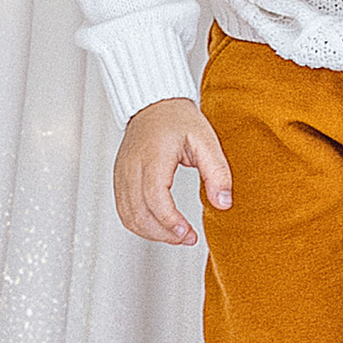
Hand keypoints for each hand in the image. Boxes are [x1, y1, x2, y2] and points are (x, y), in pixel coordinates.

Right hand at [113, 97, 232, 246]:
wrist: (154, 104)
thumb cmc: (179, 119)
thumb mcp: (206, 140)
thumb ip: (217, 172)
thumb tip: (224, 203)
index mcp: (153, 155)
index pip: (155, 197)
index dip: (170, 221)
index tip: (188, 233)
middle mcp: (132, 166)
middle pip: (139, 212)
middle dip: (164, 233)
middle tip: (187, 238)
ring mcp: (122, 173)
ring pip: (129, 216)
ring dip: (151, 233)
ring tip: (176, 235)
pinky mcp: (119, 178)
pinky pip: (124, 209)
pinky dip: (140, 224)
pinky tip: (159, 226)